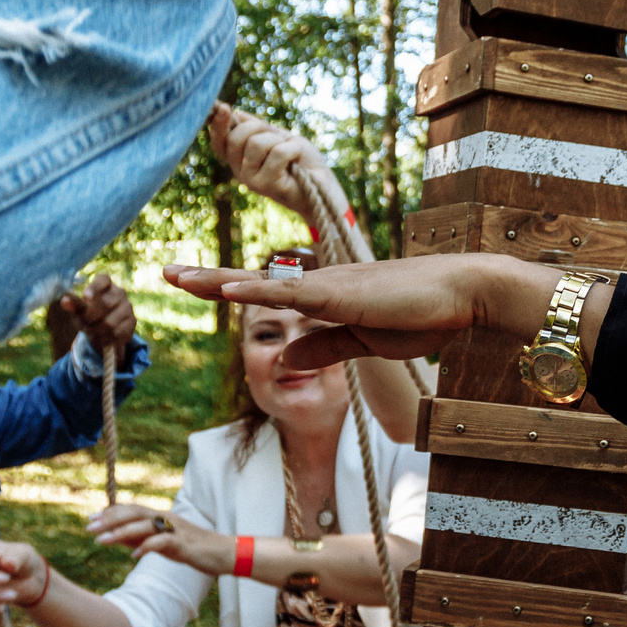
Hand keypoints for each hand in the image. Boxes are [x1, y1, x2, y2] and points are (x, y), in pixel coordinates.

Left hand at [59, 274, 135, 355]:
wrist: (104, 330)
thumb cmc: (89, 315)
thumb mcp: (79, 310)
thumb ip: (73, 306)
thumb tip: (64, 301)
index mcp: (105, 284)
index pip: (103, 280)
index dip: (95, 287)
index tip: (85, 296)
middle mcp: (120, 292)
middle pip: (105, 304)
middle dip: (90, 318)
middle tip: (83, 325)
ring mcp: (128, 307)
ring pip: (110, 322)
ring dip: (96, 331)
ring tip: (91, 333)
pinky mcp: (132, 322)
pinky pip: (117, 333)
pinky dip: (105, 339)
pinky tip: (101, 338)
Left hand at [88, 503, 227, 573]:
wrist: (225, 553)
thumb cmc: (193, 548)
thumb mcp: (163, 543)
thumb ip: (142, 538)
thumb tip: (116, 537)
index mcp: (162, 517)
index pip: (133, 509)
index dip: (111, 513)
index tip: (91, 518)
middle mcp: (167, 519)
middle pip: (135, 513)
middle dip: (110, 519)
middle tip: (89, 526)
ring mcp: (176, 530)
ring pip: (145, 526)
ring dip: (122, 532)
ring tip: (102, 541)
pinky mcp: (185, 544)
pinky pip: (163, 542)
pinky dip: (147, 546)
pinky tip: (134, 555)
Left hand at [163, 254, 559, 369]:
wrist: (462, 295)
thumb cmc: (420, 314)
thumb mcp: (361, 341)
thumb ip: (323, 347)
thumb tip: (285, 354)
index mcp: (322, 296)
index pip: (264, 292)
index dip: (226, 287)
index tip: (190, 281)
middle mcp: (318, 284)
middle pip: (251, 282)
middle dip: (206, 278)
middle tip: (165, 272)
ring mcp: (328, 286)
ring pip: (261, 283)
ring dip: (217, 280)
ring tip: (178, 275)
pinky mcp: (342, 294)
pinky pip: (291, 295)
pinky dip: (256, 291)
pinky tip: (227, 289)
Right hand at [205, 102, 334, 223]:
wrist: (322, 186)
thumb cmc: (301, 161)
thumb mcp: (278, 138)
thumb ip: (257, 129)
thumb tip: (237, 113)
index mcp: (240, 160)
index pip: (220, 143)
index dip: (218, 125)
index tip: (224, 107)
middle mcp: (240, 172)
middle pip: (236, 138)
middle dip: (260, 127)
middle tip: (279, 138)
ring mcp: (251, 180)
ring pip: (256, 144)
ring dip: (279, 140)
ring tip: (290, 153)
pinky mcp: (265, 185)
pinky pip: (277, 153)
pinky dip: (292, 150)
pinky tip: (297, 161)